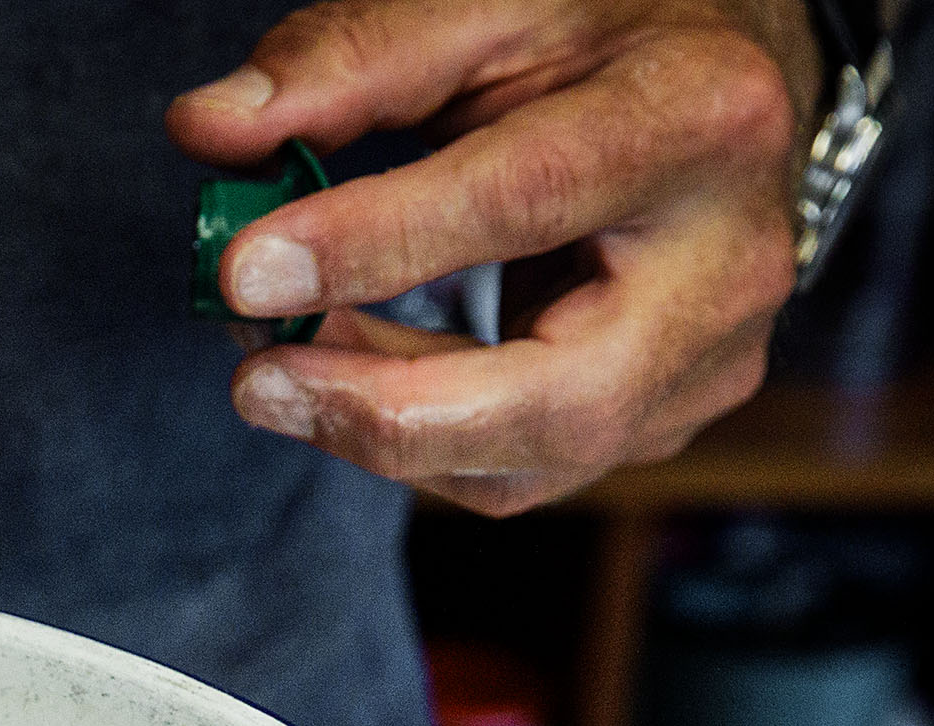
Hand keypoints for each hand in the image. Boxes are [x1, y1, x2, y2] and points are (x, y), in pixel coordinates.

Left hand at [168, 0, 817, 514]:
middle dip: (384, 409)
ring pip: (520, 461)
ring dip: (374, 423)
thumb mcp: (487, 10)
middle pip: (558, 398)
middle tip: (255, 381)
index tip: (244, 269)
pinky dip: (409, 436)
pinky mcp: (660, 423)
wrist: (710, 98)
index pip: (527, 199)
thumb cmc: (598, 41)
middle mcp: (729, 265)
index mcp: (700, 119)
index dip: (375, 243)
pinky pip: (510, 471)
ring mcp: (707, 365)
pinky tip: (349, 372)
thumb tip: (204, 127)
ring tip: (284, 354)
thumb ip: (349, 62)